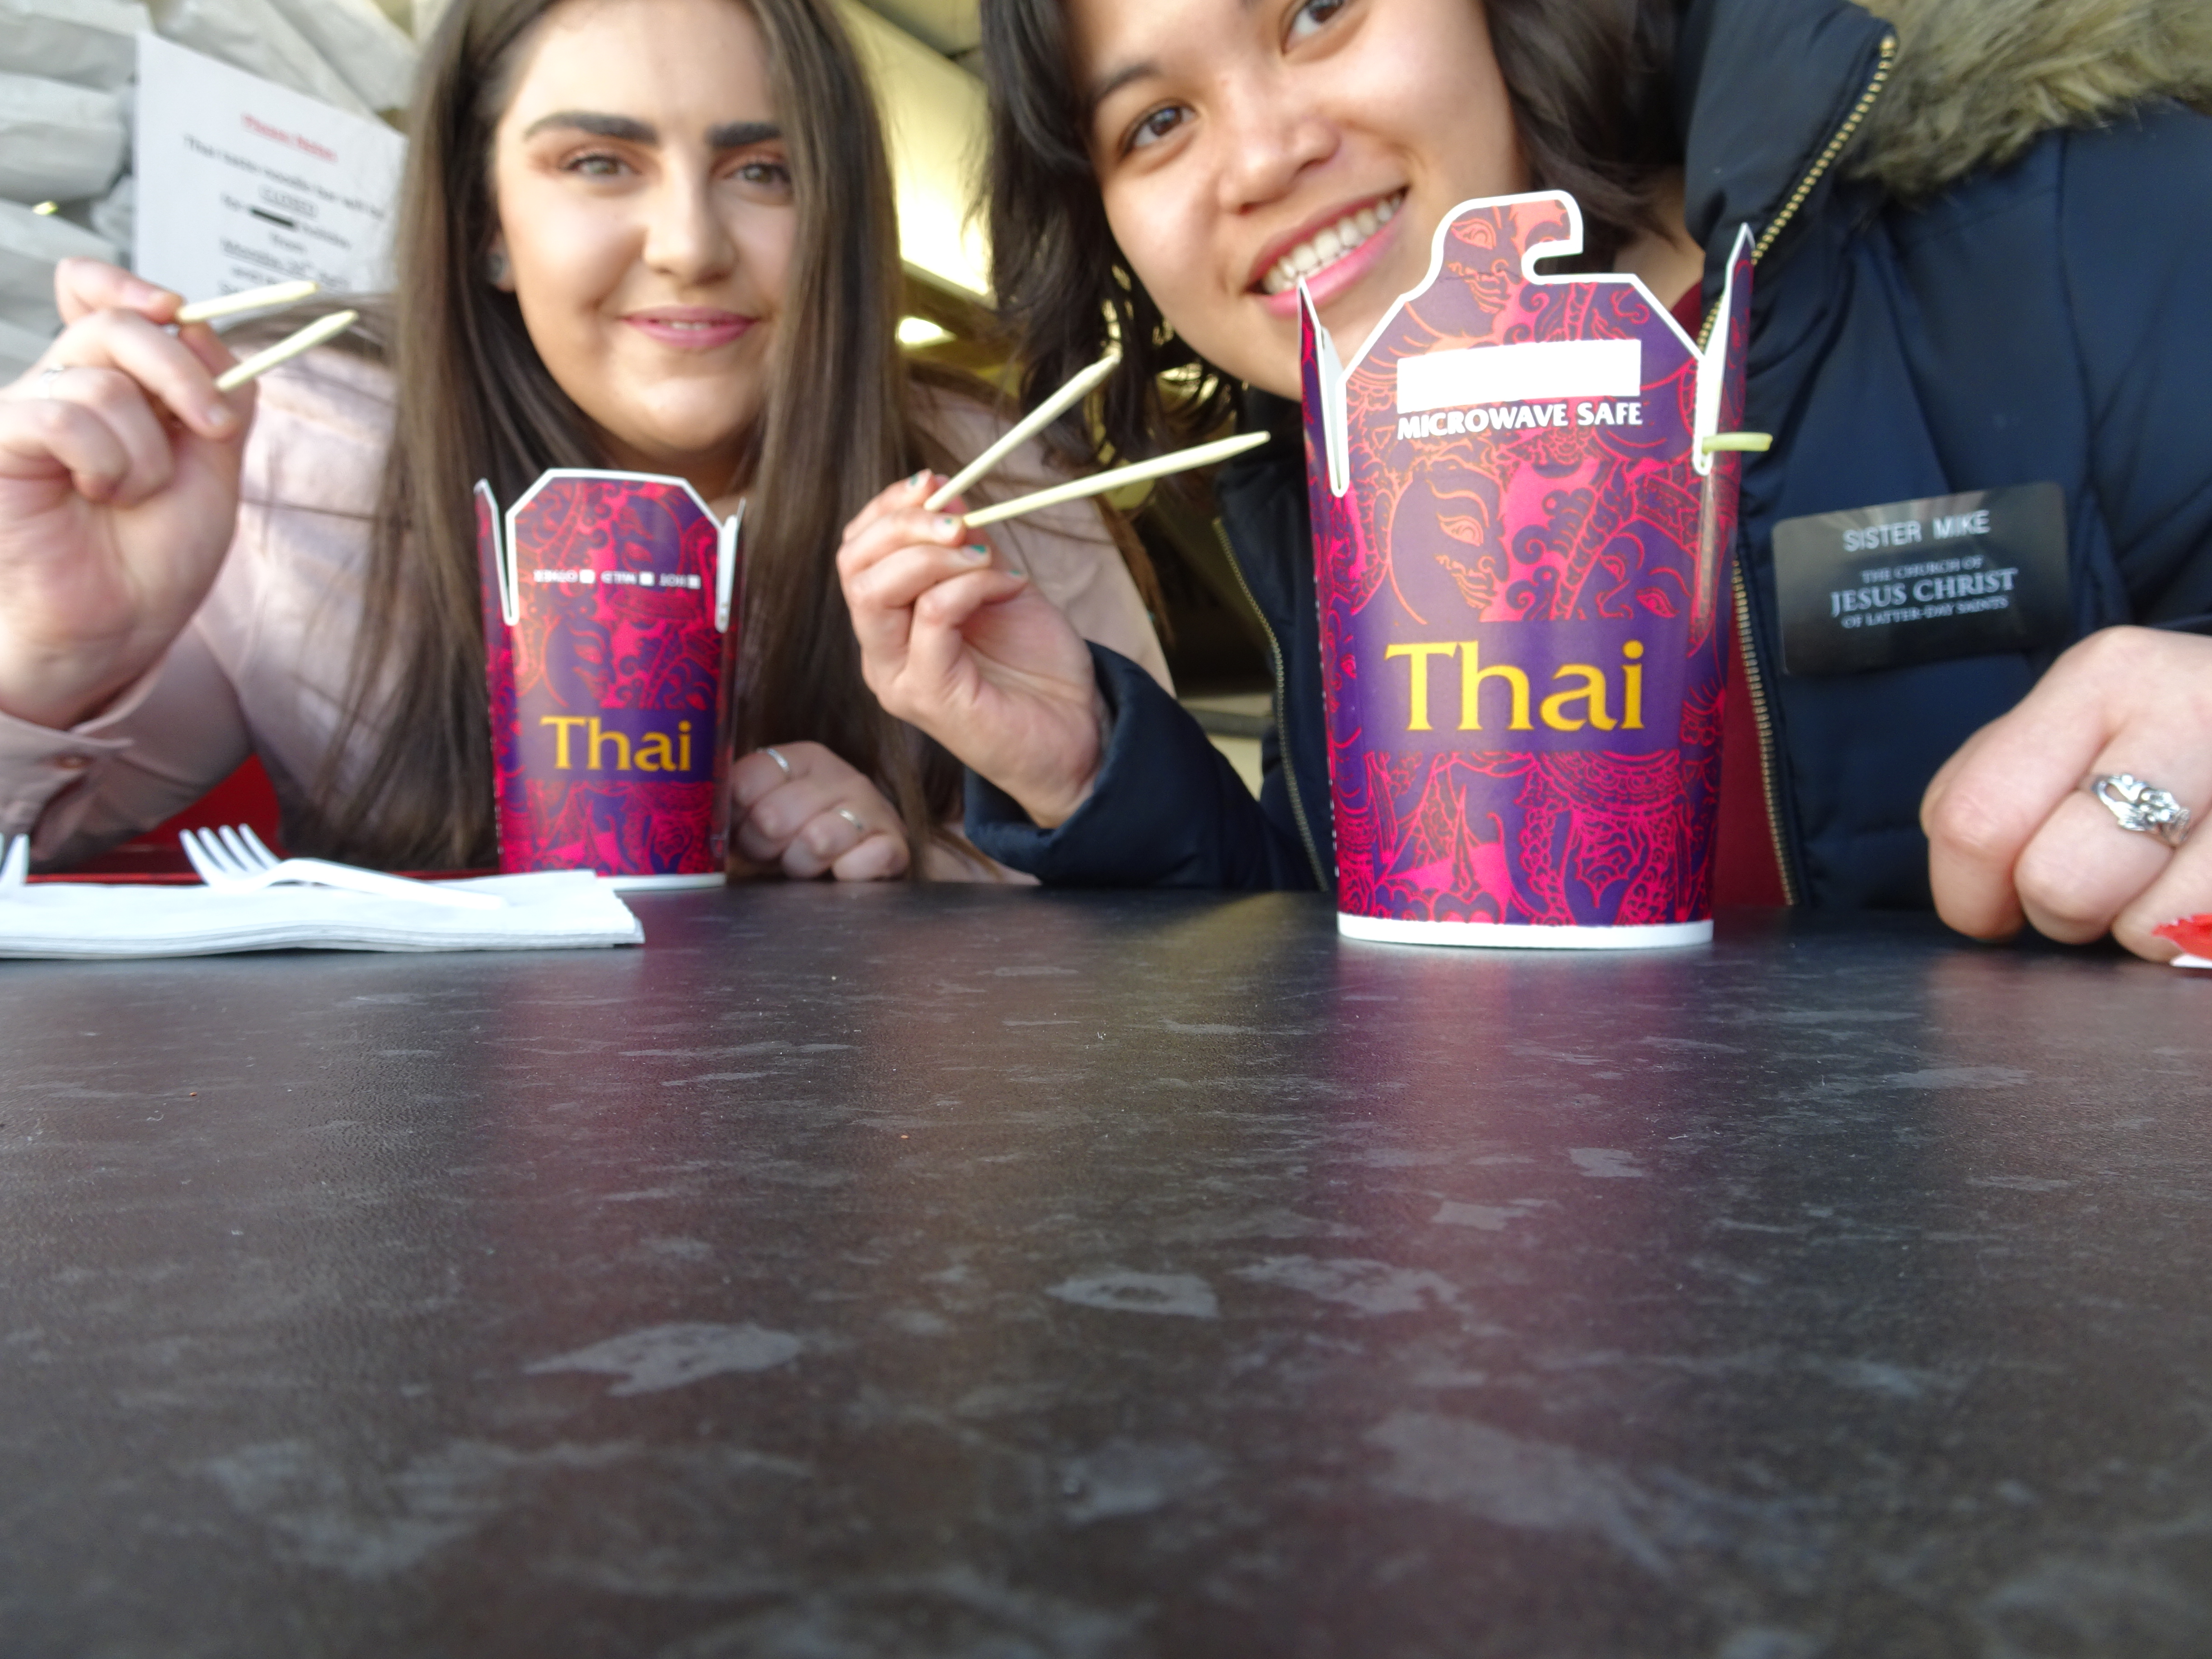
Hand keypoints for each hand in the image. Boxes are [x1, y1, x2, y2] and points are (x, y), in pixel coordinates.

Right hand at [0, 258, 251, 728]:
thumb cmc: (155, 557)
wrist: (117, 628)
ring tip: (130, 497)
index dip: (128, 284)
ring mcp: (24, 411)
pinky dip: (103, 460)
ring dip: (145, 452)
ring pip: (101, 383)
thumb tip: (201, 325)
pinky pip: (60, 415)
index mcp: (112, 385)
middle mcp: (61, 387)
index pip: (93, 293)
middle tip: (214, 430)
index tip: (175, 308)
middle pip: (119, 326)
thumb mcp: (212, 466)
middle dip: (182, 373)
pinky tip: (97, 495)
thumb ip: (217, 392)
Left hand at [729, 740, 908, 879]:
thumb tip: (687, 813)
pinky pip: (864, 861)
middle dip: (764, 848)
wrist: (857, 864)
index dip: (735, 819)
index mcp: (801, 758)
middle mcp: (840, 774)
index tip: (740, 831)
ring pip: (817, 840)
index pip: (745, 783)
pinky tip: (839, 874)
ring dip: (801, 865)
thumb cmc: (795, 840)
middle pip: (773, 816)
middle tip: (773, 854)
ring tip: (803, 866)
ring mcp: (872, 808)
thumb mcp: (757, 815)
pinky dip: (845, 875)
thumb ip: (727, 806)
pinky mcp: (895, 845)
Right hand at [838, 471, 1106, 827]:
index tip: (934, 484)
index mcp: (888, 625)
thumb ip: (967, 545)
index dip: (887, 509)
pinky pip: (932, 616)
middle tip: (960, 520)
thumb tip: (944, 491)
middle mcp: (881, 654)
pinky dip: (970, 586)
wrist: (1077, 733)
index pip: (855, 552)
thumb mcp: (999, 585)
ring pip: (876, 591)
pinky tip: (1008, 585)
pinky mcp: (930, 697)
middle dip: (903, 525)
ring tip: (984, 555)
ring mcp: (899, 678)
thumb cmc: (1037, 666)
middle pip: (853, 567)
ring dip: (932, 554)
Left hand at [1923, 626, 2211, 960]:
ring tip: (2165, 885)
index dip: (1967, 893)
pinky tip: (2206, 891)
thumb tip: (1970, 884)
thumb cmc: (2170, 735)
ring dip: (2143, 933)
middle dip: (2061, 912)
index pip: (1976, 818)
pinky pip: (2210, 940)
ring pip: (2149, 928)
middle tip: (2093, 891)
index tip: (1990, 907)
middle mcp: (2191, 712)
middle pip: (2060, 880)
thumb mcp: (2078, 726)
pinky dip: (2201, 941)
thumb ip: (1998, 786)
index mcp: (2105, 678)